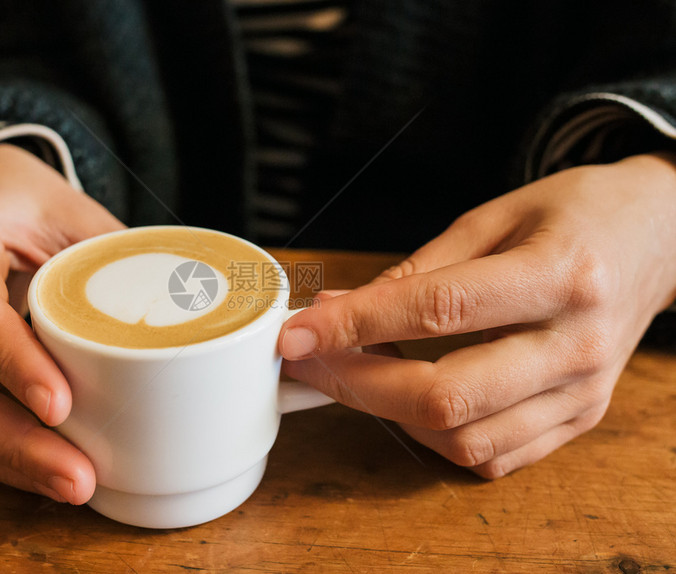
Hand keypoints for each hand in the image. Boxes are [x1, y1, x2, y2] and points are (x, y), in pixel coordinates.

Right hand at [0, 144, 124, 501]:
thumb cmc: (26, 200)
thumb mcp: (70, 206)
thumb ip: (114, 249)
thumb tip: (189, 299)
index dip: (11, 361)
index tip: (59, 404)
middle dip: (15, 444)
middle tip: (79, 478)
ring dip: (10, 463)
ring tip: (73, 489)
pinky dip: (1, 459)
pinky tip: (47, 477)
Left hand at [279, 153, 675, 477]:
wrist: (659, 238)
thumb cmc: (575, 214)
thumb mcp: (495, 216)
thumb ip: (420, 269)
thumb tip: (341, 310)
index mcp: (560, 274)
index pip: (438, 311)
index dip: (356, 326)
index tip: (298, 333)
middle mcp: (576, 344)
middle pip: (447, 395)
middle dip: (357, 384)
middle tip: (308, 362)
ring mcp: (584, 393)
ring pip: (466, 439)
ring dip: (391, 414)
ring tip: (356, 373)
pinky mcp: (581, 418)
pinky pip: (496, 456)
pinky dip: (438, 437)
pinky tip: (410, 401)